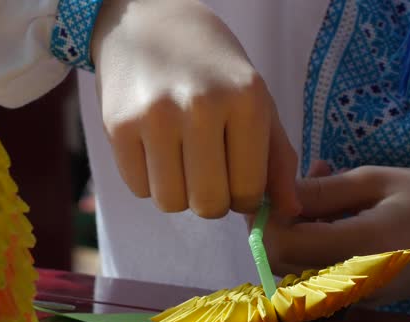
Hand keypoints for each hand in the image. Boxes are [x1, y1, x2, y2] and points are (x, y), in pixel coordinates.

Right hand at [90, 0, 299, 217]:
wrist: (146, 22)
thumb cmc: (210, 66)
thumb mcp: (255, 99)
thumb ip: (277, 158)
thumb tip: (289, 211)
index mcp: (246, 100)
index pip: (248, 191)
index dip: (244, 197)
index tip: (235, 178)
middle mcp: (201, 106)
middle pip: (208, 204)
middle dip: (210, 200)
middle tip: (207, 173)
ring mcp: (155, 116)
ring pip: (170, 202)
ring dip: (177, 193)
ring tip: (180, 158)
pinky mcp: (119, 126)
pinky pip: (139, 189)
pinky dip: (148, 180)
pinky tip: (154, 148)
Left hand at [263, 166, 409, 303]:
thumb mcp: (384, 181)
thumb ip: (326, 190)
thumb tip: (278, 191)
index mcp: (358, 249)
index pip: (280, 245)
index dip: (267, 217)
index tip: (278, 185)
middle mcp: (350, 282)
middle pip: (282, 262)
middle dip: (278, 222)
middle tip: (296, 180)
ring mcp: (355, 296)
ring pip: (298, 267)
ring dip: (298, 228)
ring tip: (324, 181)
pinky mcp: (362, 297)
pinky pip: (321, 271)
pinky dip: (317, 240)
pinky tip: (339, 205)